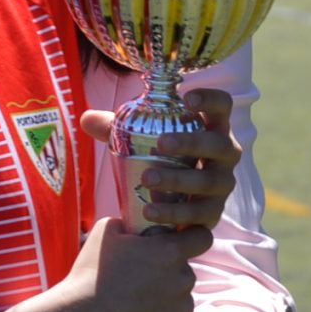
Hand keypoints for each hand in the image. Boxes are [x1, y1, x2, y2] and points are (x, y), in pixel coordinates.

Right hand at [36, 219, 207, 311]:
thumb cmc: (89, 274)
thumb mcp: (105, 232)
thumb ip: (132, 224)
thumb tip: (142, 224)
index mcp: (169, 251)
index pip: (202, 237)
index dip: (191, 239)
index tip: (178, 244)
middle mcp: (182, 280)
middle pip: (184, 273)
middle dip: (167, 275)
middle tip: (138, 282)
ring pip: (180, 302)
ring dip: (165, 302)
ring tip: (132, 307)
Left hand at [81, 87, 238, 235]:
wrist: (171, 203)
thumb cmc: (159, 158)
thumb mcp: (138, 139)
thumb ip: (115, 128)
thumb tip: (85, 118)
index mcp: (212, 127)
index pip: (222, 106)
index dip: (210, 99)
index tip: (187, 97)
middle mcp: (224, 154)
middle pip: (218, 144)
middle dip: (191, 143)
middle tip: (162, 143)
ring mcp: (221, 185)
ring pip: (208, 181)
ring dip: (178, 178)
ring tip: (147, 178)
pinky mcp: (213, 213)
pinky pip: (199, 214)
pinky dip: (174, 213)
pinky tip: (150, 211)